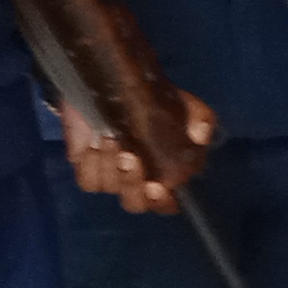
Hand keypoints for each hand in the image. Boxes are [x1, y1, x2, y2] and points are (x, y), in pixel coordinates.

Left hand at [60, 90, 217, 213]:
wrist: (113, 84)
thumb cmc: (154, 99)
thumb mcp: (185, 105)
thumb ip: (201, 119)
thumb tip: (200, 135)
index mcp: (165, 175)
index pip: (167, 204)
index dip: (161, 201)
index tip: (157, 186)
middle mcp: (138, 181)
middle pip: (135, 203)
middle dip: (132, 184)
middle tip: (131, 158)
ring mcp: (111, 175)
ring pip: (111, 187)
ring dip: (110, 164)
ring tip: (111, 137)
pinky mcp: (87, 167)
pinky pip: (88, 181)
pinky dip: (92, 164)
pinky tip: (95, 144)